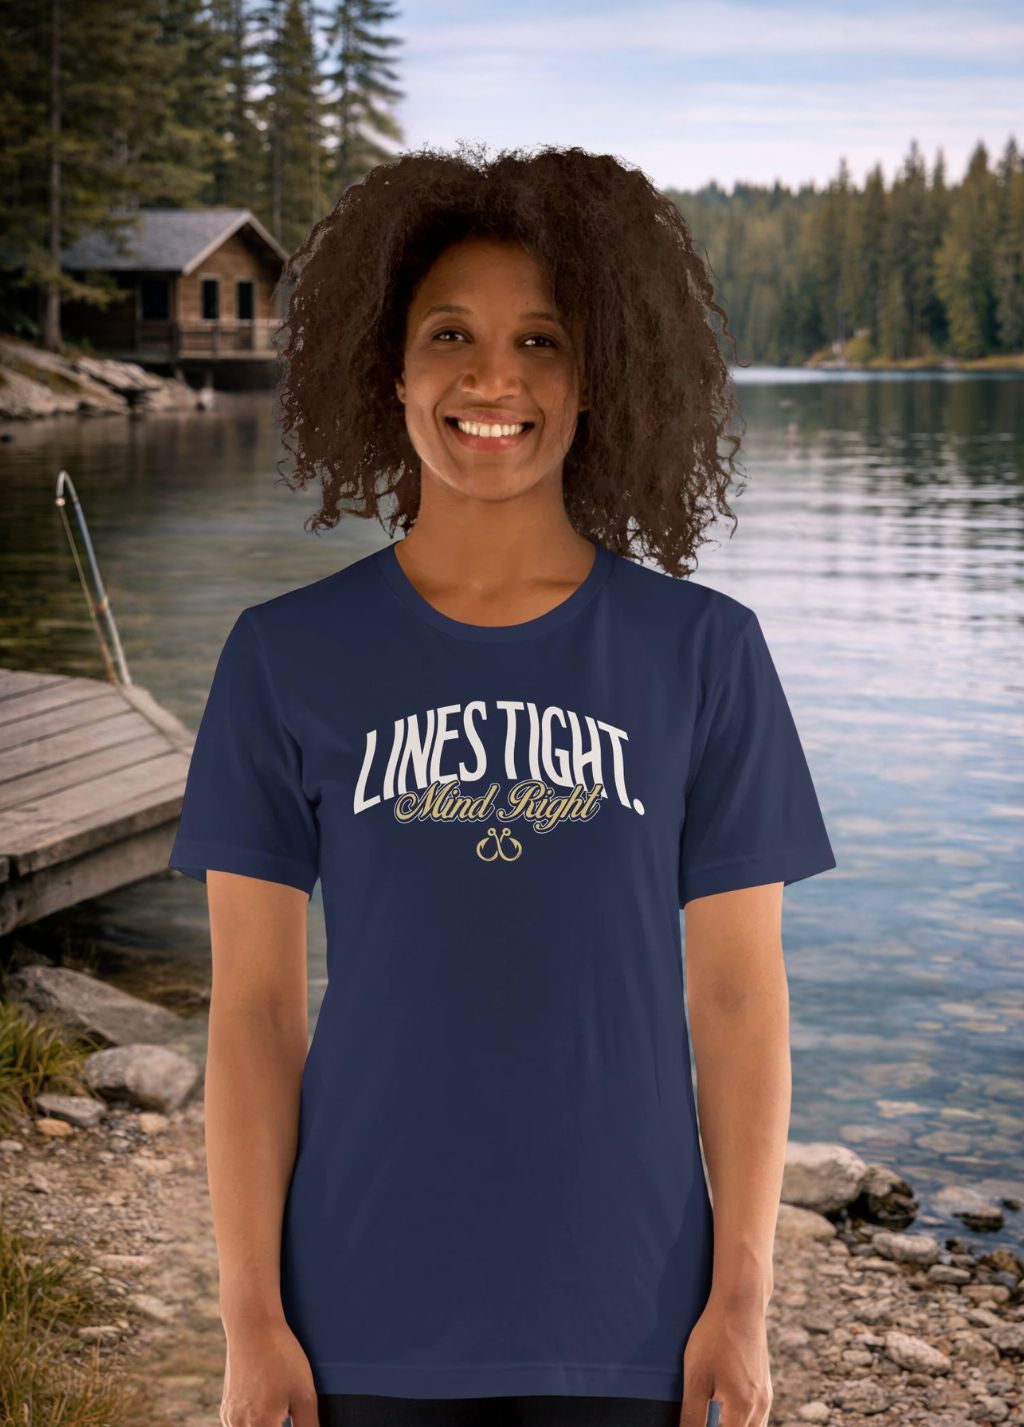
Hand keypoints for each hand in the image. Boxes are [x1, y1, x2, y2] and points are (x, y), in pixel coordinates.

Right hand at [220, 1318, 319, 1426]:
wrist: (252, 1326)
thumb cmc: (281, 1356)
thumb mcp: (304, 1393)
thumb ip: (308, 1426)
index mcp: (260, 1425)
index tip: (290, 1420)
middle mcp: (239, 1425)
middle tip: (287, 1417)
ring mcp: (230, 1418)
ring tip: (280, 1415)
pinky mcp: (226, 1408)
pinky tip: (267, 1417)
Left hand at [678, 1294, 772, 1426]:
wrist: (740, 1303)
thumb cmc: (715, 1337)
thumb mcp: (696, 1376)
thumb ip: (692, 1414)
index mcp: (742, 1410)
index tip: (693, 1426)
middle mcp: (760, 1408)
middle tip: (704, 1420)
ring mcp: (765, 1397)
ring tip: (713, 1418)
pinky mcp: (765, 1386)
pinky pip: (757, 1418)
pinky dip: (743, 1423)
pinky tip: (727, 1413)